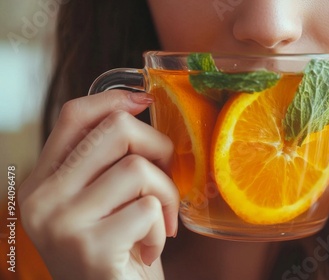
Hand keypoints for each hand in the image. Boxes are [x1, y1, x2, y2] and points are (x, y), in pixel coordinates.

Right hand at [19, 90, 177, 278]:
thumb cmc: (114, 250)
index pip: (74, 116)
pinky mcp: (91, 247)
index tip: (146, 101)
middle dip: (159, 148)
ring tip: (160, 223)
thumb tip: (141, 106)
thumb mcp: (102, 200)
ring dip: (167, 196)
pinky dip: (161, 228)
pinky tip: (149, 249)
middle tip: (166, 178)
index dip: (114, 99)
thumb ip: (107, 162)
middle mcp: (43, 197)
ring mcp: (62, 222)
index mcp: (44, 180)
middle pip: (116, 130)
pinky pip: (149, 208)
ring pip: (139, 169)